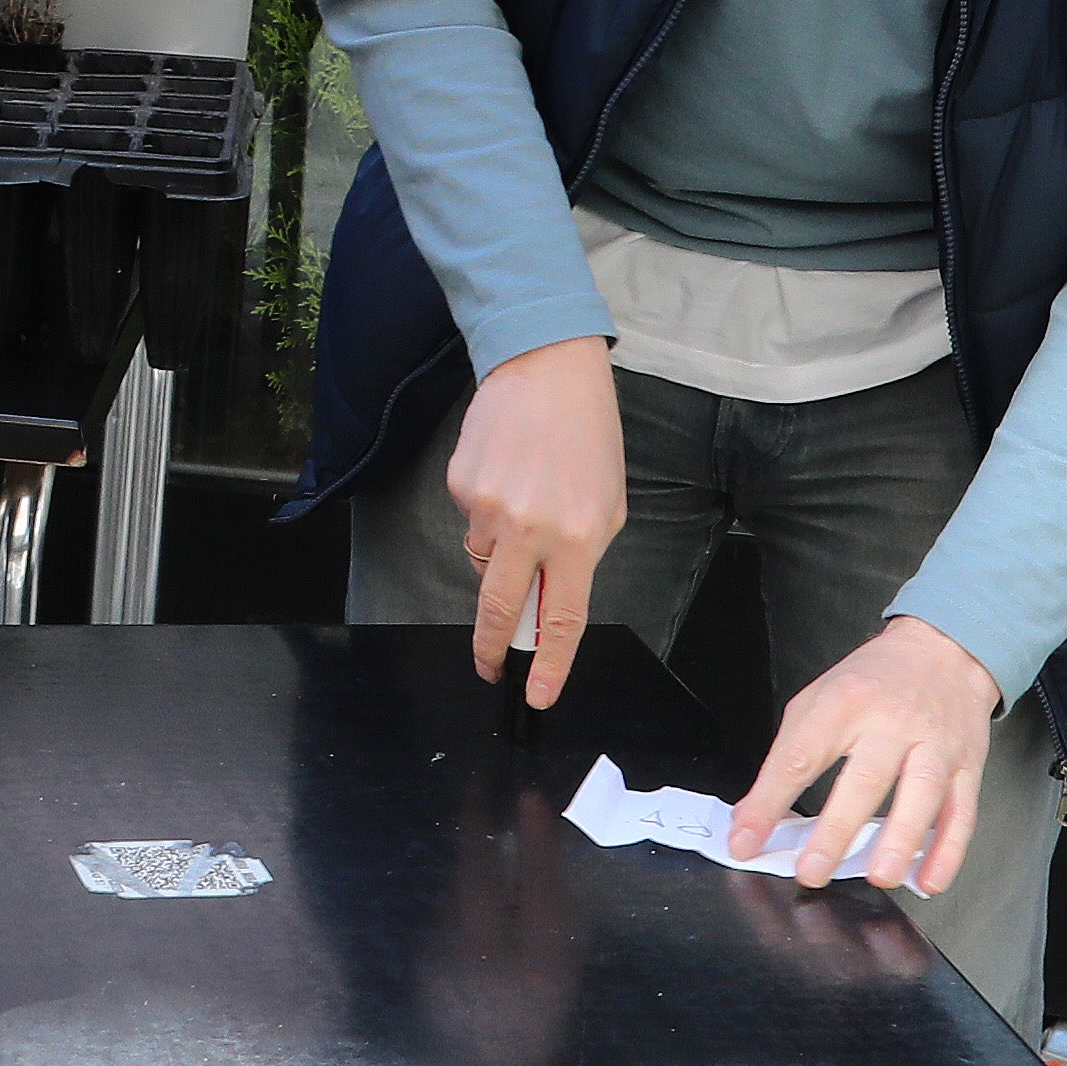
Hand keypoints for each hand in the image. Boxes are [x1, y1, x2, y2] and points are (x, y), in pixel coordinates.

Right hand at [451, 333, 628, 705]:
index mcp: (578, 536)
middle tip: (490, 664)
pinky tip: (506, 477)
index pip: (560, 618)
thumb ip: (578, 556)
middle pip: (499, 607)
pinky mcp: (460, 486)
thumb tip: (539, 594)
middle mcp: (529, 527)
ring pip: (484, 559)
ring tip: (525, 502)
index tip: (535, 695)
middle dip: (492, 645)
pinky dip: (488, 513)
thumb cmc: (587, 438)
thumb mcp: (607, 505)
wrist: (544, 370)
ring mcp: (487, 507)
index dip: (548, 663)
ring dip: (502, 553)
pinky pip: (472, 522)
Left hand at [730, 615, 1000, 897]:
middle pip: (865, 779)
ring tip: (878, 877)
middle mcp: (891, 723)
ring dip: (900, 840)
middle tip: (812, 871)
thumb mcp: (816, 702)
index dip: (769, 802)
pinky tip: (928, 880)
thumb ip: (787, 757)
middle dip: (836, 831)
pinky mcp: (967, 765)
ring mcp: (935, 745)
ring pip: (922, 794)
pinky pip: (961, 812)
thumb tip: (754, 816)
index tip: (745, 841)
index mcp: (843, 704)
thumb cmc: (870, 681)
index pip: (799, 757)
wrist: (942, 649)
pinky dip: (948, 850)